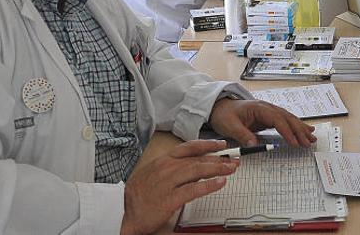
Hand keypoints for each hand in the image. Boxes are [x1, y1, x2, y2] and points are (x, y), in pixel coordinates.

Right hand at [121, 140, 237, 234]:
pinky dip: (208, 186)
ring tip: (231, 169)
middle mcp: (166, 168)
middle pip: (197, 159)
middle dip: (218, 159)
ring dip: (217, 169)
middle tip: (233, 160)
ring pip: (197, 170)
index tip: (221, 144)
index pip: (188, 148)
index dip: (207, 144)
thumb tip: (195, 165)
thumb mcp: (155, 175)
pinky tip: (219, 183)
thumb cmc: (140, 196)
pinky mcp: (169, 199)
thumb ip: (173, 168)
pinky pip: (192, 190)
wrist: (126, 215)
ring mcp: (167, 183)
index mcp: (162, 161)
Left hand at [209, 98, 315, 147]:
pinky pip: (286, 121)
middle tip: (308, 143)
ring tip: (312, 138)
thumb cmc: (224, 115)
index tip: (294, 142)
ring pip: (289, 119)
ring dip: (301, 128)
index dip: (286, 131)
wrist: (220, 107)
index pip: (277, 119)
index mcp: (258, 108)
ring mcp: (269, 111)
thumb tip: (253, 144)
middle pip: (287, 118)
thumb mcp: (229, 126)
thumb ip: (241, 134)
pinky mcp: (270, 117)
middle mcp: (267, 108)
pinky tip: (307, 130)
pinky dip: (297, 126)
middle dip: (299, 130)